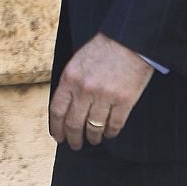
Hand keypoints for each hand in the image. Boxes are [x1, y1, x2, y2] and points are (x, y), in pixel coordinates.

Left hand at [48, 33, 152, 150]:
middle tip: (75, 145)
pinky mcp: (124, 101)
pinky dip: (110, 133)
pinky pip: (114, 125)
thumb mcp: (77, 62)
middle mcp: (84, 90)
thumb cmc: (103, 50)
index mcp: (70, 78)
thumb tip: (65, 108)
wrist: (130, 41)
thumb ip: (70, 84)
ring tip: (93, 140)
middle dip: (73, 138)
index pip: (57, 110)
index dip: (56, 128)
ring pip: (94, 128)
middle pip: (74, 123)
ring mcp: (104, 96)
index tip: (58, 137)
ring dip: (93, 138)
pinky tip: (109, 134)